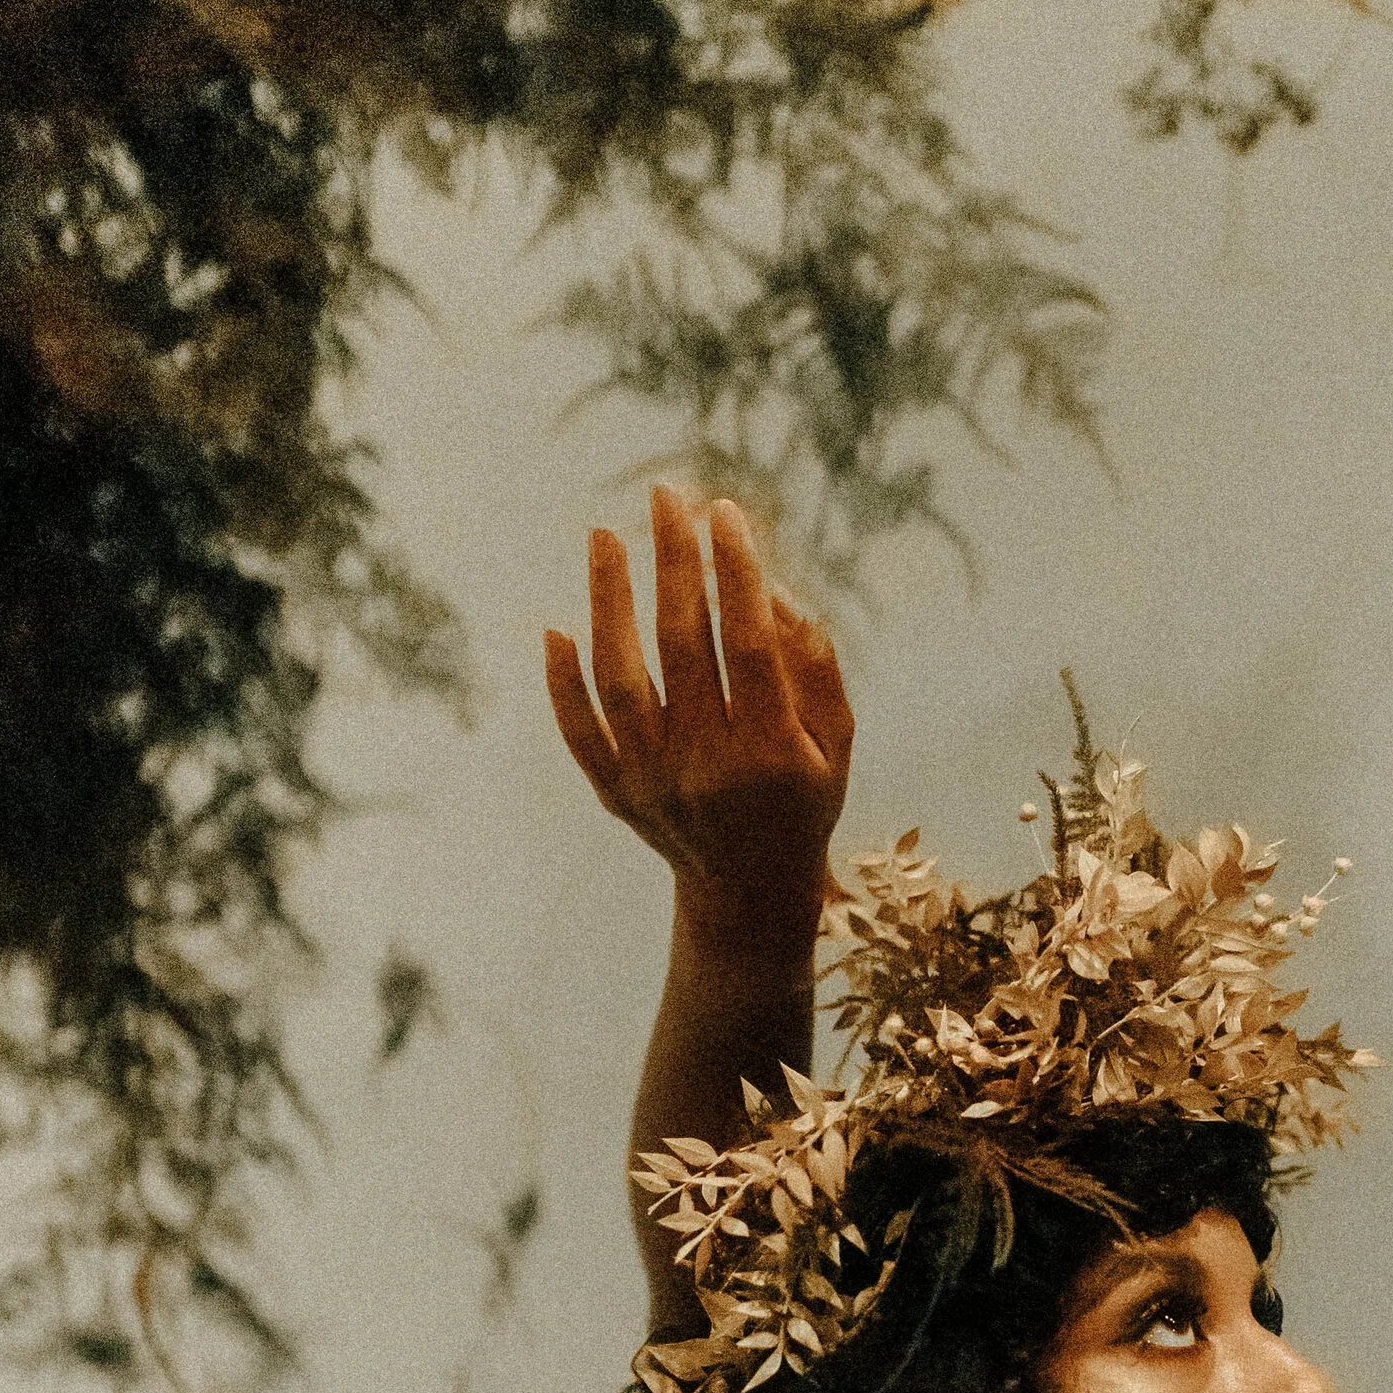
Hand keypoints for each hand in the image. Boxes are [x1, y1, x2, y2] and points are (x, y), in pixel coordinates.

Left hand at [544, 486, 854, 953]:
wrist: (749, 895)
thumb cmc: (802, 802)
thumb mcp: (835, 744)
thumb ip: (813, 667)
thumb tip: (770, 588)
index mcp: (772, 753)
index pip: (746, 643)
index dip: (735, 572)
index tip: (724, 512)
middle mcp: (708, 768)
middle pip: (681, 645)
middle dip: (674, 562)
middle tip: (666, 497)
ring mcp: (654, 782)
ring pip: (621, 679)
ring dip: (610, 603)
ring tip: (605, 536)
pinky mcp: (617, 794)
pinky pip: (581, 732)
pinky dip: (564, 683)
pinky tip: (557, 628)